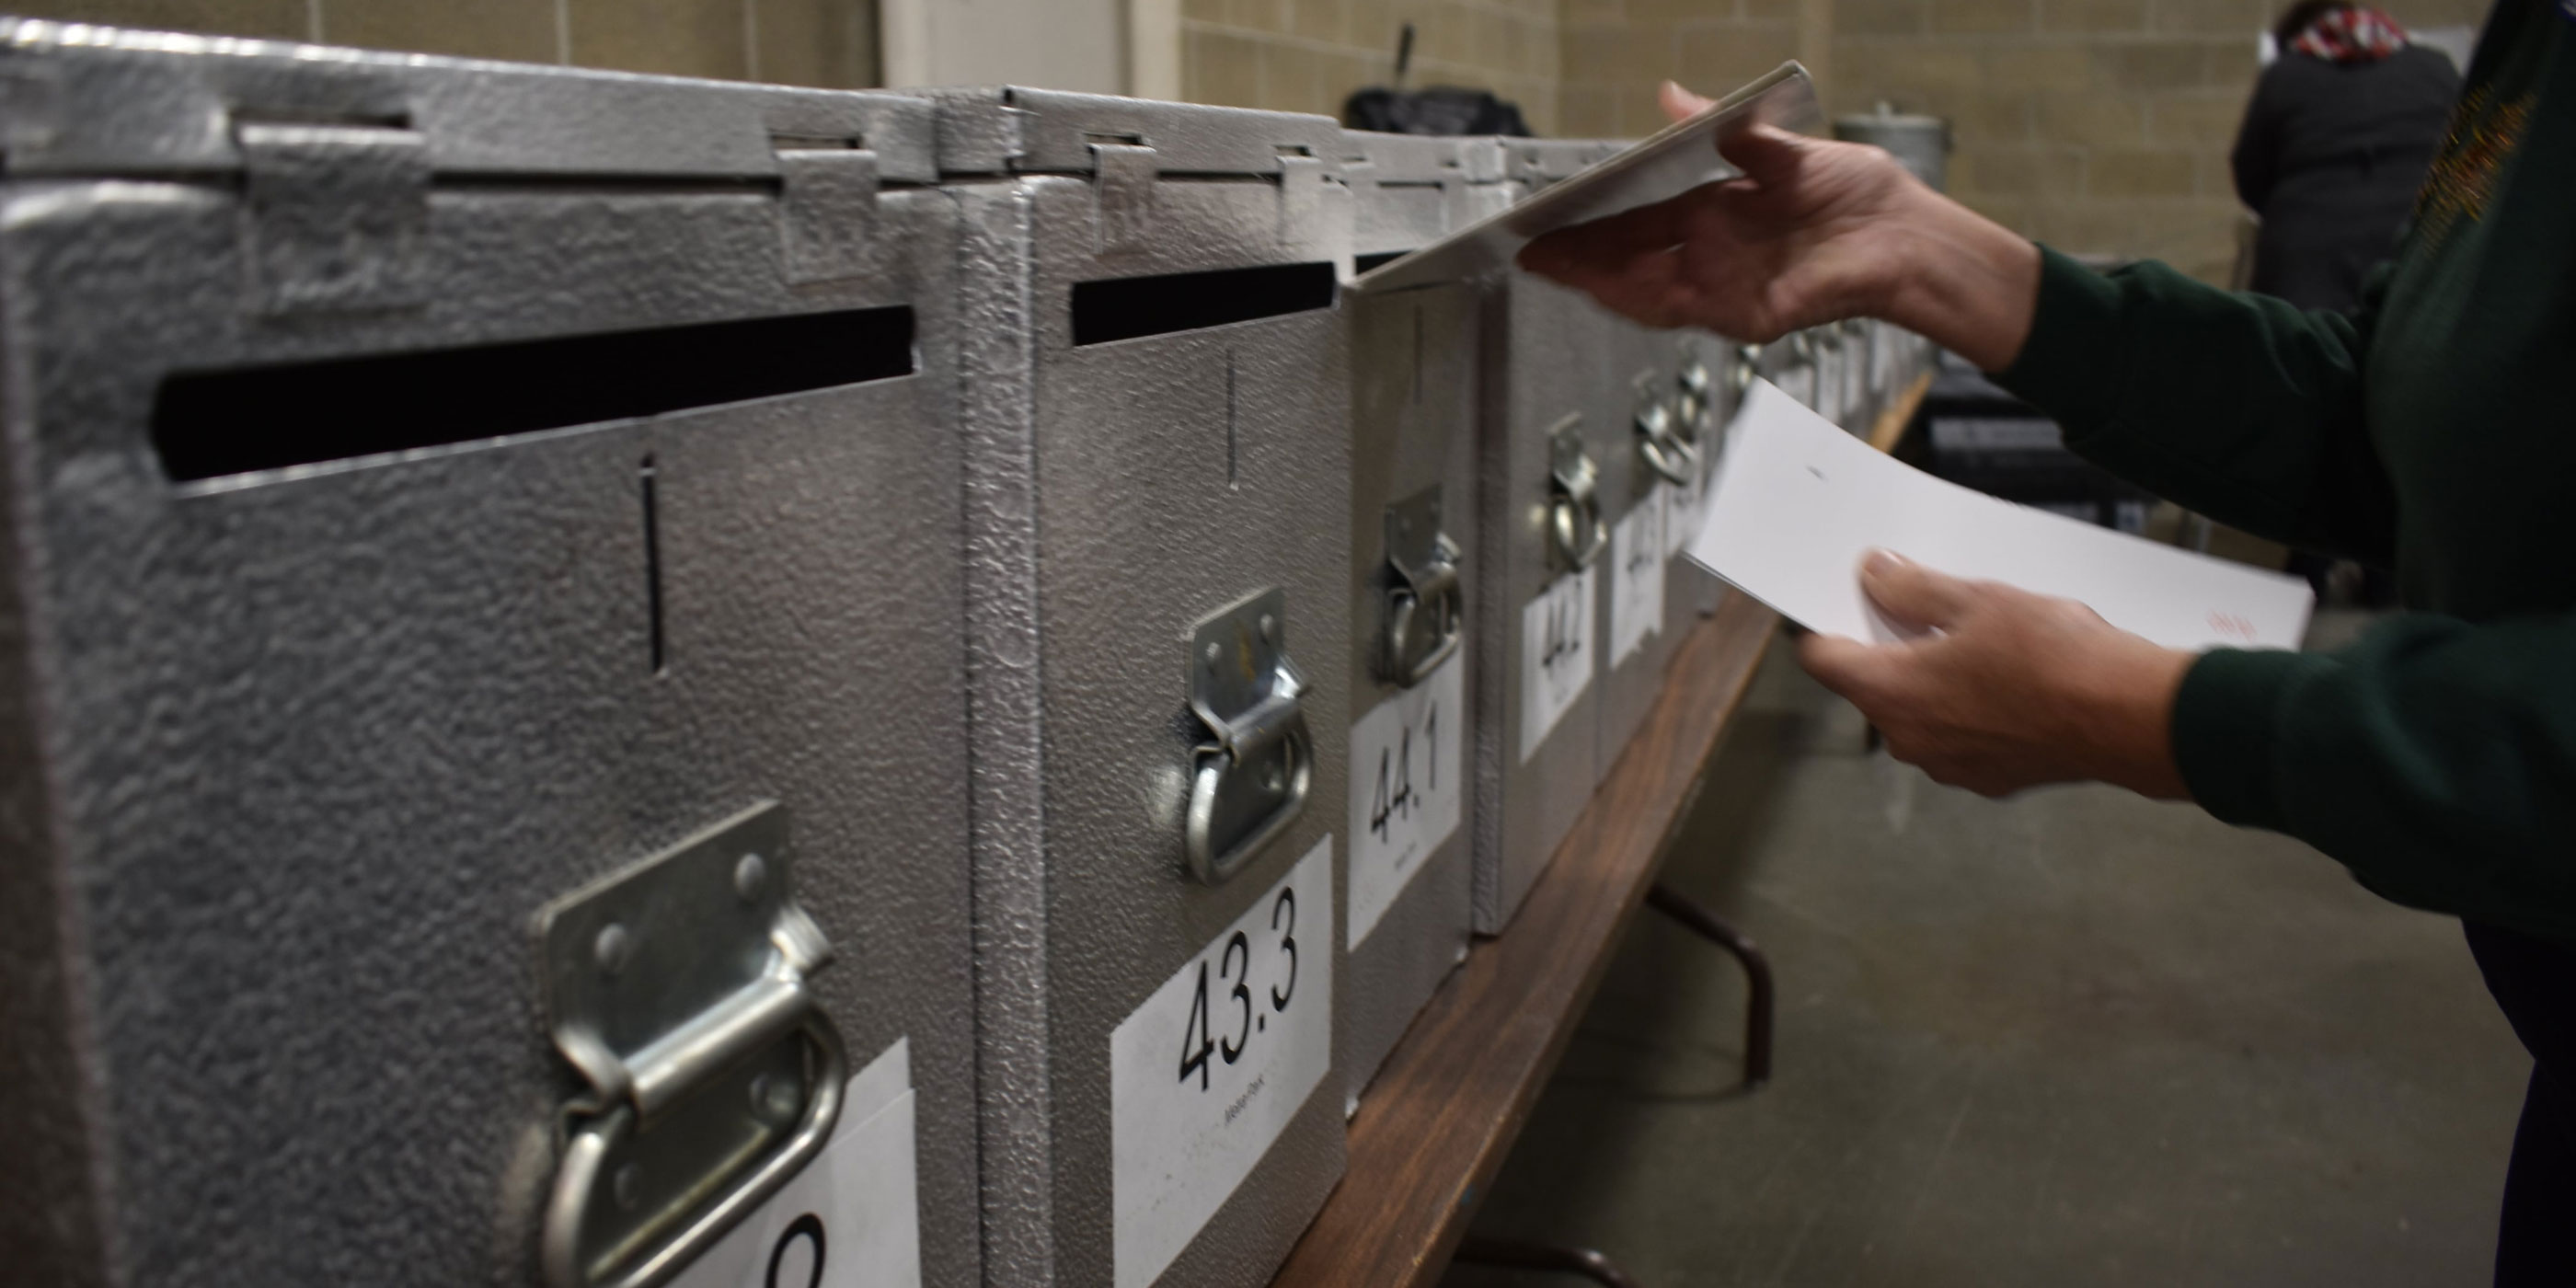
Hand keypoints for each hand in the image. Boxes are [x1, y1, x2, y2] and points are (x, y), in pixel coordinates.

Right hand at [1515, 81, 2042, 371]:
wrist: (1910, 233)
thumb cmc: (1858, 195)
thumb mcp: (1781, 147)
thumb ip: (1725, 128)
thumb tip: (1671, 96)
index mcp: (1714, 217)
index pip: (1635, 227)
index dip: (1590, 228)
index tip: (1549, 222)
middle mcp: (1713, 257)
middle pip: (1629, 264)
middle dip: (1578, 261)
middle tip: (1532, 253)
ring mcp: (1728, 290)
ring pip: (1647, 293)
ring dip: (1601, 283)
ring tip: (1559, 270)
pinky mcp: (1752, 315)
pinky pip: (1689, 312)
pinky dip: (1648, 301)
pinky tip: (1614, 288)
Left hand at [1797, 551, 2196, 798]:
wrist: (2129, 718)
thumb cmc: (2052, 658)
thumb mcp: (1976, 601)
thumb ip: (1912, 589)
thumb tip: (1875, 575)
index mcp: (1890, 693)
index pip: (1824, 658)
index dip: (1825, 624)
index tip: (1838, 601)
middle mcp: (1910, 739)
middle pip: (1874, 686)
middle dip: (1891, 647)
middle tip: (1923, 608)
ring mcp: (1950, 765)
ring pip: (1920, 712)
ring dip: (1935, 679)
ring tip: (1979, 640)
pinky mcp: (1991, 777)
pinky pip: (1961, 735)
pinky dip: (1971, 707)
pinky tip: (2007, 678)